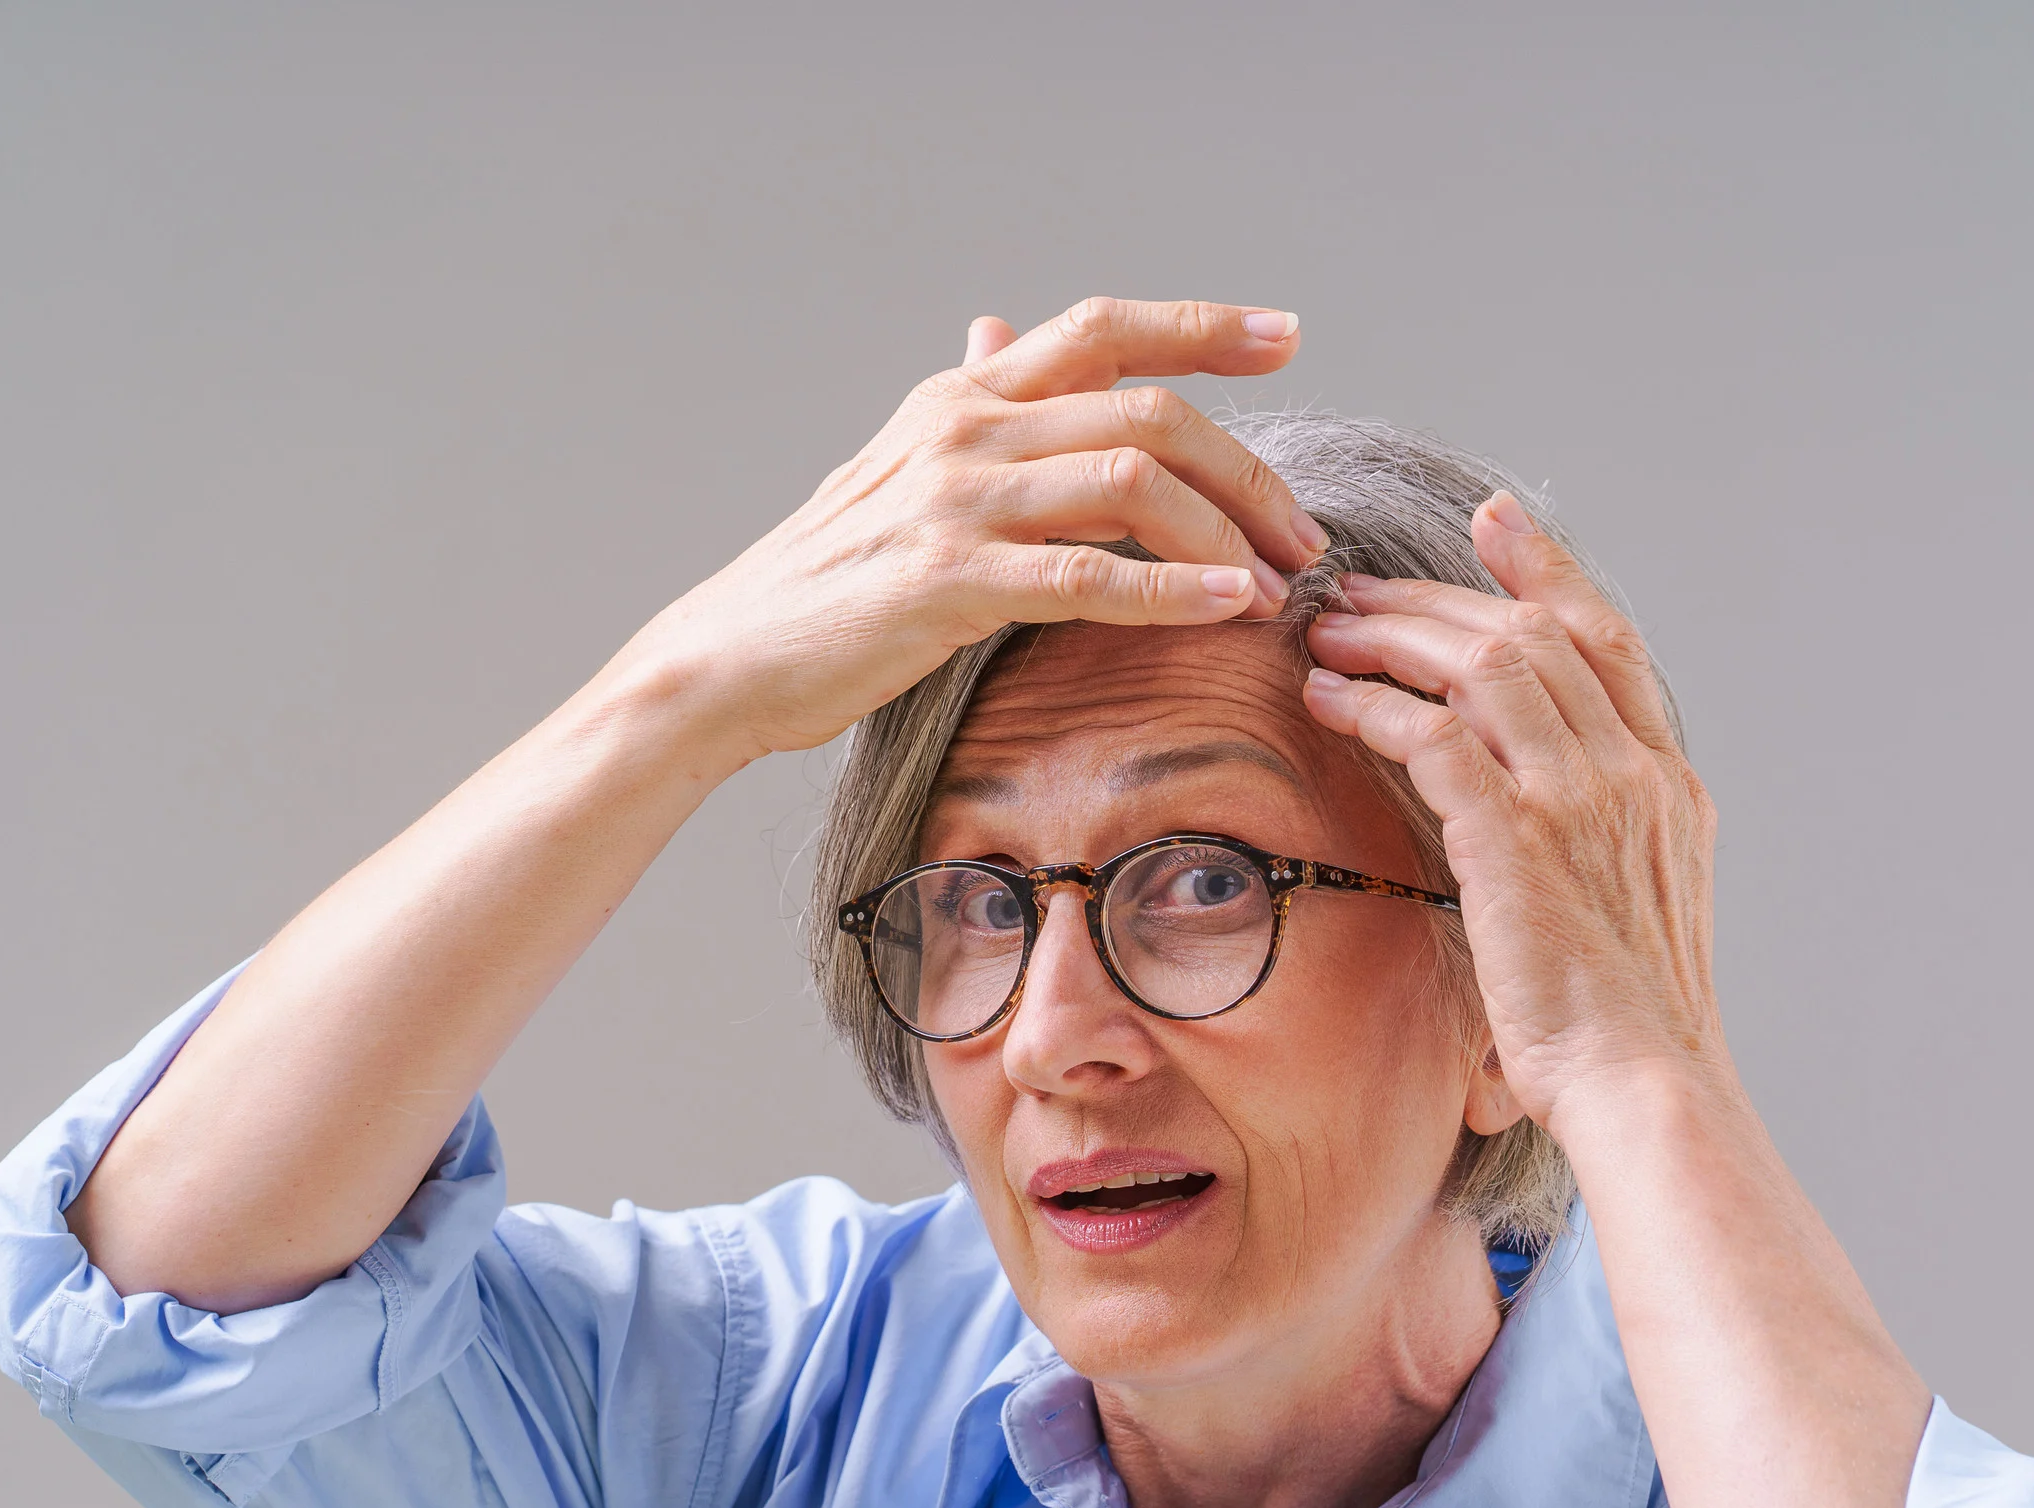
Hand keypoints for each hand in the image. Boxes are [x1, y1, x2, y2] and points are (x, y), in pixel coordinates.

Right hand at [624, 298, 1330, 762]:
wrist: (732, 656)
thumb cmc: (831, 579)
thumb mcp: (902, 467)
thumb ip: (974, 408)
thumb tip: (998, 329)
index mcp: (965, 396)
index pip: (1102, 328)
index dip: (1203, 325)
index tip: (1286, 335)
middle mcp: (966, 428)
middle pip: (1149, 413)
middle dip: (1248, 473)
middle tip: (1301, 536)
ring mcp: (956, 501)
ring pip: (1135, 484)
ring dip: (1226, 538)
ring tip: (1273, 588)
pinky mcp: (947, 581)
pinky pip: (1089, 576)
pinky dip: (1170, 591)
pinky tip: (1222, 608)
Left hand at [1300, 493, 1726, 1132]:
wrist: (1648, 1090)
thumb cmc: (1626, 1029)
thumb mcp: (1633, 911)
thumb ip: (1593, 843)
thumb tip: (1538, 826)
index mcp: (1667, 784)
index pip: (1607, 640)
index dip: (1547, 571)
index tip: (1495, 521)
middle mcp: (1632, 774)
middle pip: (1532, 634)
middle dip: (1434, 598)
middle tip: (1356, 587)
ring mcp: (1581, 800)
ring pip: (1483, 665)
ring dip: (1393, 637)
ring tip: (1326, 633)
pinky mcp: (1519, 840)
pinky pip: (1436, 736)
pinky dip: (1377, 706)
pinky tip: (1329, 702)